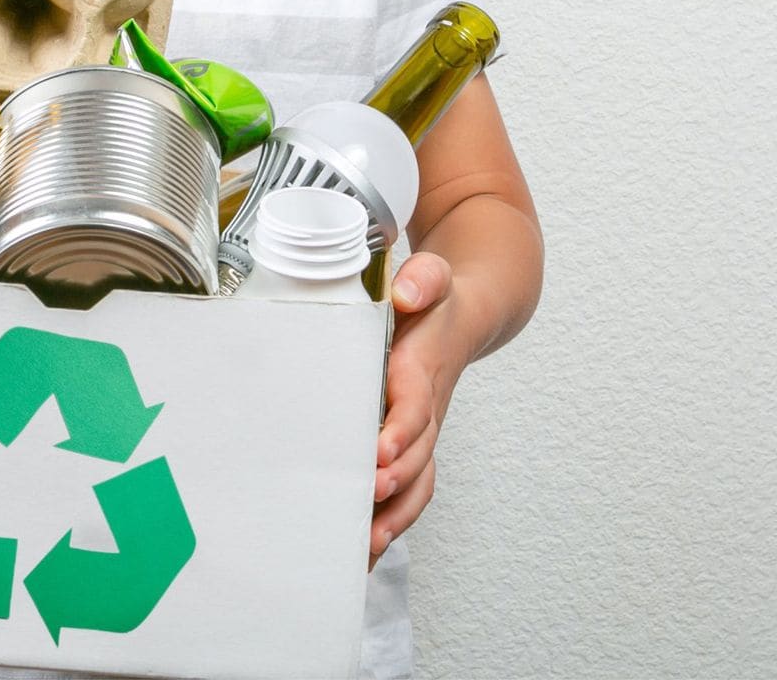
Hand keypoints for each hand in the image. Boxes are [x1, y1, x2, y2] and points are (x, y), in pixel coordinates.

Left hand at [369, 251, 468, 569]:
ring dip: (394, 515)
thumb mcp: (434, 277)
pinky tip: (362, 551)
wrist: (466, 317)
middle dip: (394, 485)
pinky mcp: (413, 444)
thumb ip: (425, 279)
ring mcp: (422, 432)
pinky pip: (409, 487)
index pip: (415, 405)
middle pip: (418, 456)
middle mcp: (426, 409)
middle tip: (365, 508)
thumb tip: (408, 294)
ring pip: (417, 482)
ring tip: (364, 548)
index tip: (380, 453)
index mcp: (423, 370)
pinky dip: (390, 520)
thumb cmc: (439, 301)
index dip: (401, 431)